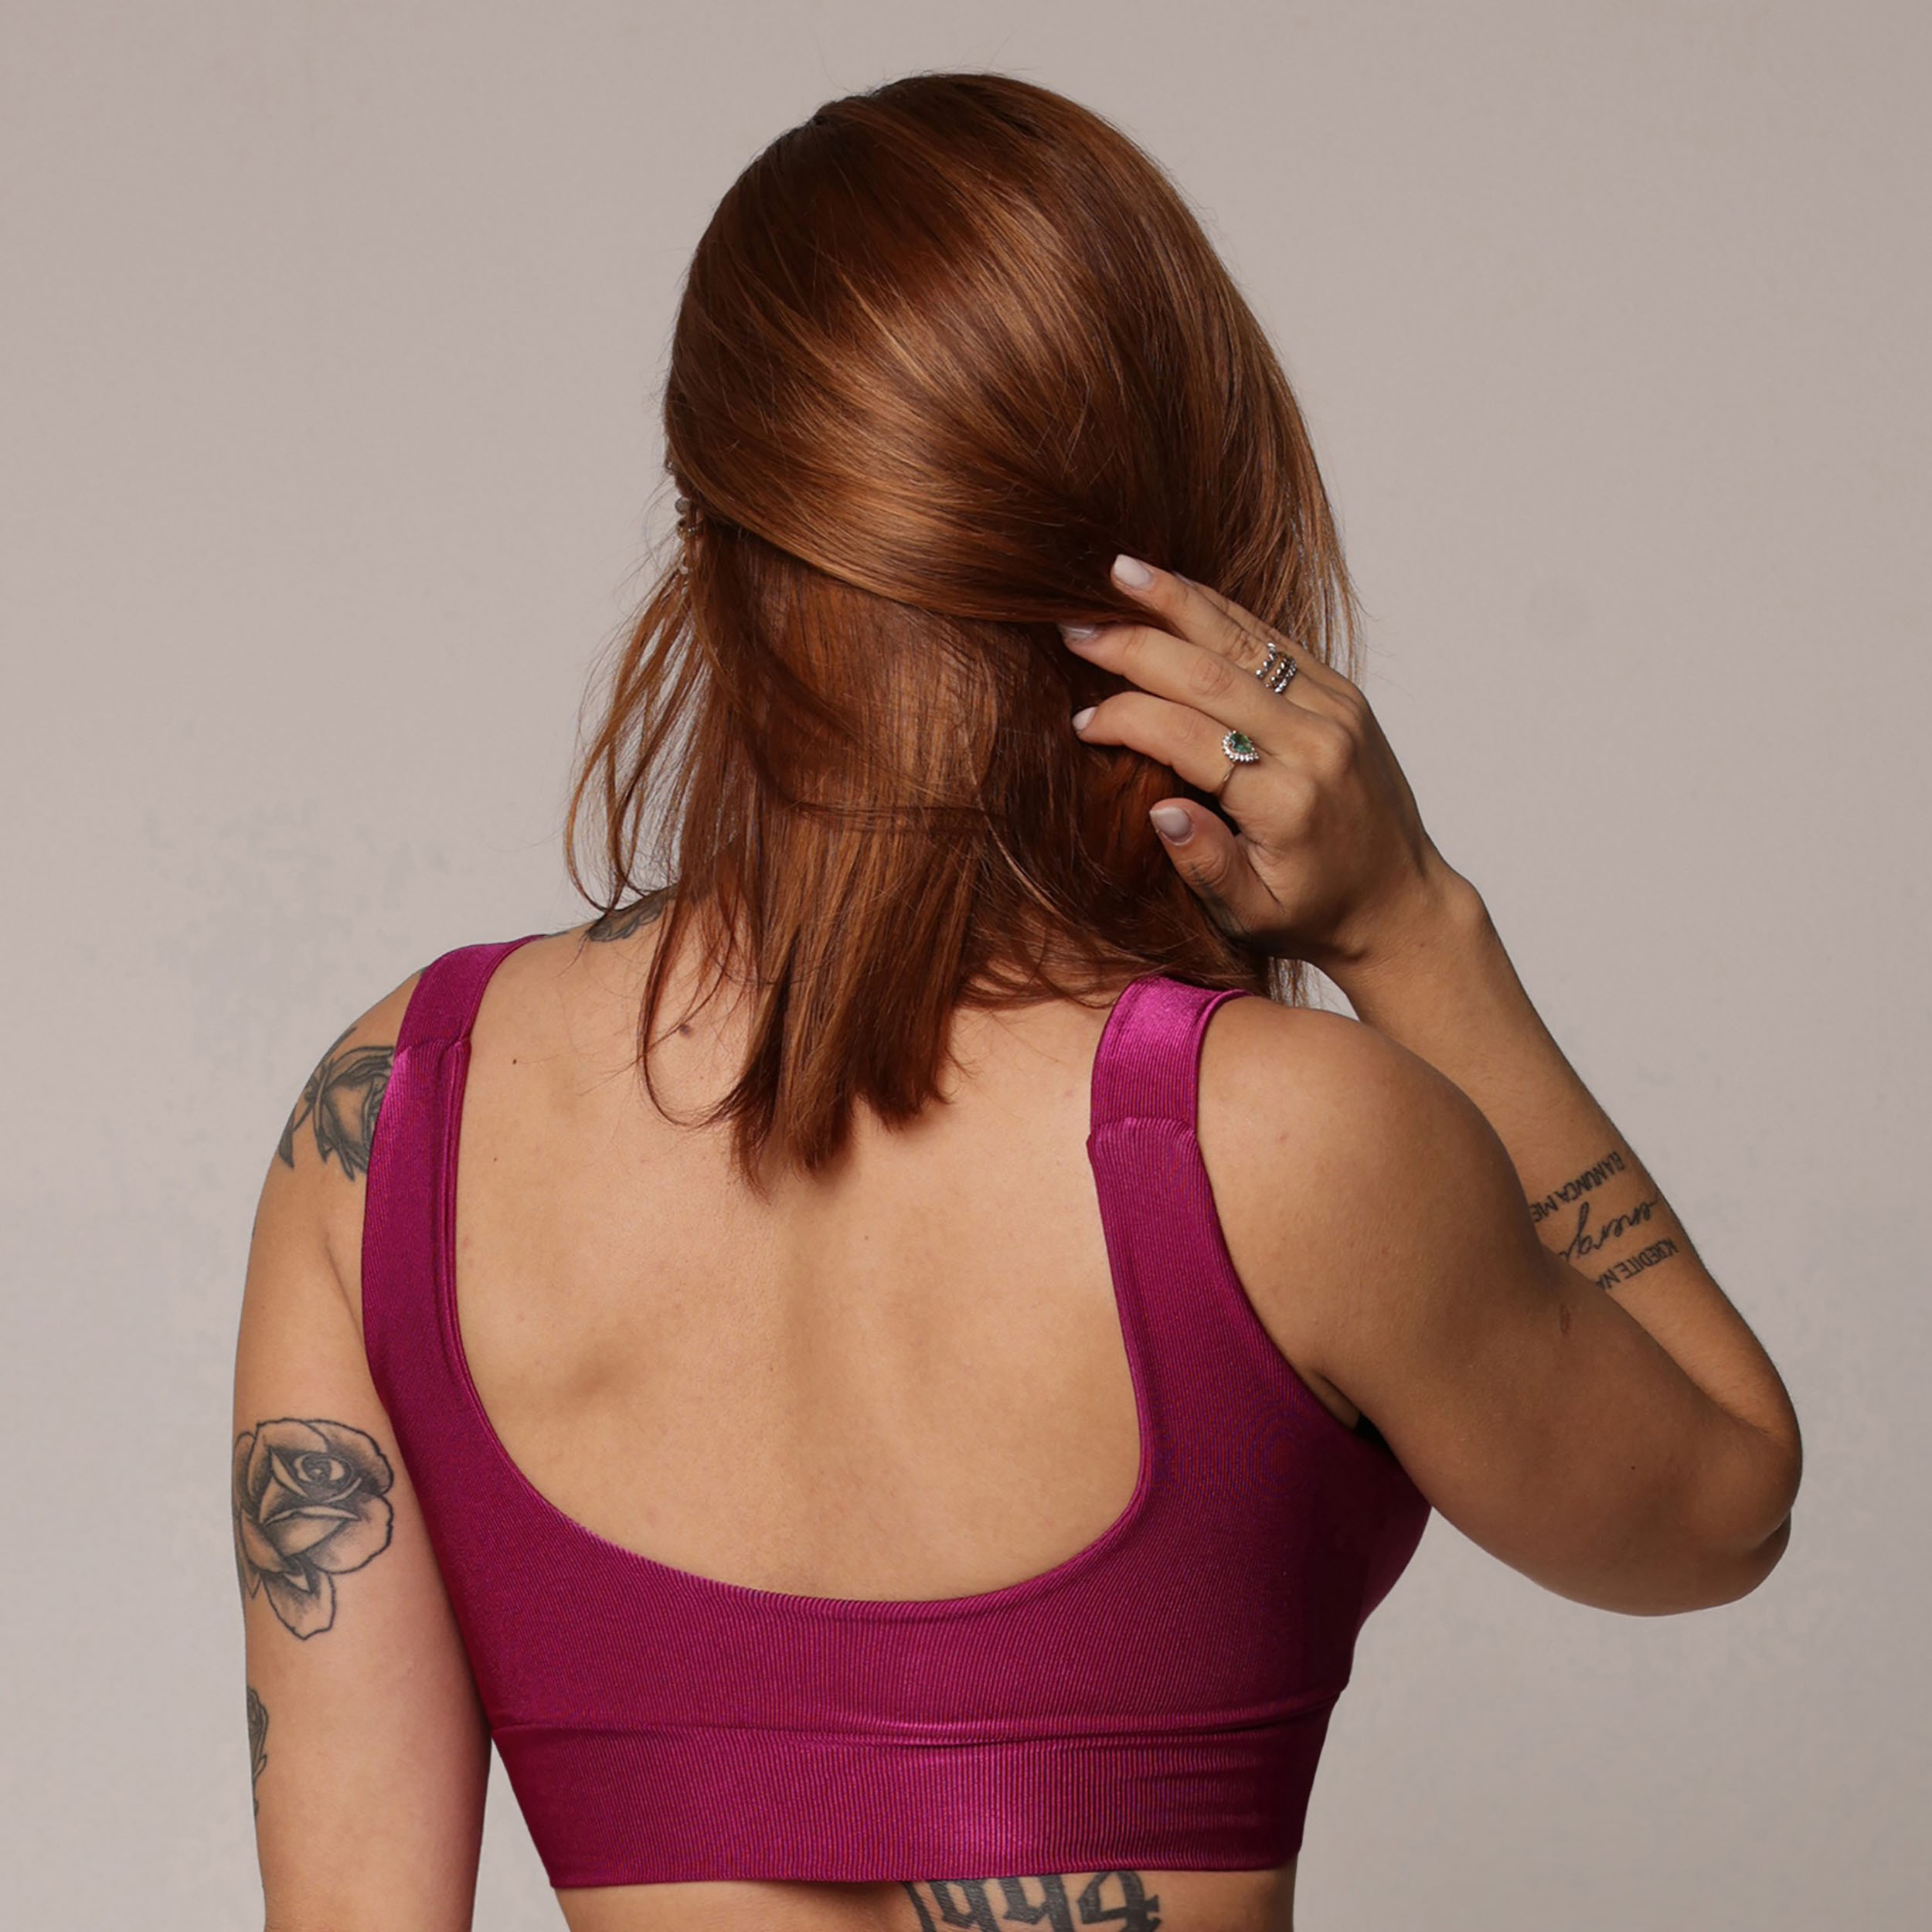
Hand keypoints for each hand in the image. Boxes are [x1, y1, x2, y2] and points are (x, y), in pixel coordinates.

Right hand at [1063, 555, 1462, 973]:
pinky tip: (1174, 589)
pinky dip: (1219, 611)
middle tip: (1072, 627)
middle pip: (1210, 675)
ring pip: (1243, 640)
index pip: (1189, 739)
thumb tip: (1160, 809)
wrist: (1401, 902)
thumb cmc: (1316, 914)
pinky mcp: (1342, 693)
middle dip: (1135, 646)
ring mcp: (1334, 710)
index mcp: (1287, 801)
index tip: (1080, 722)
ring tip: (1117, 573)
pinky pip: (1272, 640)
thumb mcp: (1253, 915)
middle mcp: (1315, 744)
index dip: (1127, 721)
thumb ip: (1205, 865)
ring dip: (1176, 603)